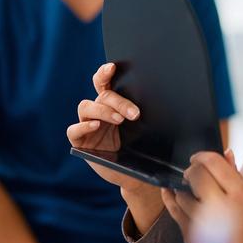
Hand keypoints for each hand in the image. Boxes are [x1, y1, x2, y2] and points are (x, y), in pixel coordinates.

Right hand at [66, 63, 148, 194]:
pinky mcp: (80, 142)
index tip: (113, 67)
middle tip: (134, 113)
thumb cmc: (142, 147)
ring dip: (104, 110)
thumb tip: (168, 95)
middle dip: (118, 100)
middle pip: (101, 95)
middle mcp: (98, 111)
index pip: (104, 82)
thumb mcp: (147, 127)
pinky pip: (74, 130)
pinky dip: (84, 125)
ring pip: (86, 107)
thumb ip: (148, 110)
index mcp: (112, 103)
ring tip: (119, 119)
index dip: (105, 73)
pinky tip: (96, 126)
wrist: (137, 174)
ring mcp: (88, 126)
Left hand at [161, 149, 242, 242]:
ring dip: (182, 187)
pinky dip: (171, 199)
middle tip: (191, 172)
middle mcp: (221, 207)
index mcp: (239, 195)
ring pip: (182, 193)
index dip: (201, 157)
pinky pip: (174, 210)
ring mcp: (203, 222)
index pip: (214, 164)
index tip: (197, 158)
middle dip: (190, 170)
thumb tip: (227, 153)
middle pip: (195, 175)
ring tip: (188, 188)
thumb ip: (236, 176)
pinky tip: (171, 193)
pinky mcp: (190, 234)